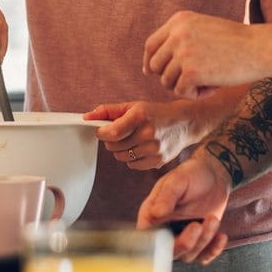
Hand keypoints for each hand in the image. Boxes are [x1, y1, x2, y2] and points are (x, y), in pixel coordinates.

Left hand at [85, 100, 203, 170]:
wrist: (185, 123)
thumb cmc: (156, 113)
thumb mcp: (133, 106)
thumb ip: (108, 111)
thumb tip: (87, 117)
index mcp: (140, 116)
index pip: (111, 133)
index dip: (101, 133)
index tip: (101, 131)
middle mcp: (148, 134)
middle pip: (113, 146)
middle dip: (111, 140)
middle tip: (119, 133)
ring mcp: (154, 149)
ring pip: (121, 157)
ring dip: (121, 150)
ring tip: (131, 140)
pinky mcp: (158, 161)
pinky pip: (132, 165)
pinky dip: (132, 158)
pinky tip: (140, 148)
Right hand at [136, 154, 231, 263]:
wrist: (214, 174)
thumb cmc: (191, 174)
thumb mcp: (177, 180)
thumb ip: (166, 197)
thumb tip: (155, 214)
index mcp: (152, 216)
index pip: (146, 238)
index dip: (155, 245)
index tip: (169, 238)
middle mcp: (165, 230)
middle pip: (169, 252)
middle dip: (185, 243)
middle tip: (197, 225)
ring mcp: (182, 237)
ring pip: (189, 255)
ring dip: (203, 240)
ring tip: (213, 218)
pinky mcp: (199, 241)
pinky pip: (204, 257)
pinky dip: (213, 250)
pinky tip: (222, 236)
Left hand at [143, 11, 263, 98]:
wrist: (259, 48)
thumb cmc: (236, 42)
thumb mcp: (204, 29)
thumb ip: (180, 39)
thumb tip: (151, 65)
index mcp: (179, 20)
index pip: (151, 44)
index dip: (149, 61)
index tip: (151, 72)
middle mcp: (177, 34)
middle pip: (155, 65)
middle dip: (167, 77)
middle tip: (188, 82)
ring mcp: (183, 52)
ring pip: (167, 81)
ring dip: (185, 87)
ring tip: (208, 83)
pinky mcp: (191, 72)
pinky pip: (181, 92)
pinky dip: (195, 95)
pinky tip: (212, 89)